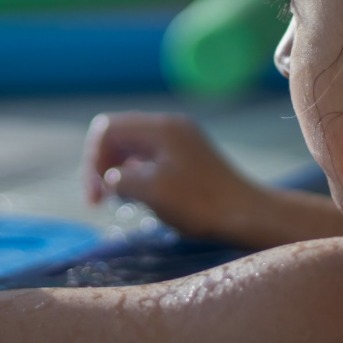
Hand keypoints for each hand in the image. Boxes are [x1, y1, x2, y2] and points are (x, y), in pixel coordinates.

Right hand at [80, 112, 258, 239]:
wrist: (248, 215)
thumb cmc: (201, 203)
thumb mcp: (152, 191)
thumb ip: (120, 179)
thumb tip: (110, 179)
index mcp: (161, 128)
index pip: (107, 129)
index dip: (94, 159)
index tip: (97, 194)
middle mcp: (170, 127)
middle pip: (119, 135)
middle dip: (103, 165)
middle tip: (100, 200)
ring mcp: (181, 141)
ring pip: (133, 148)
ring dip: (119, 172)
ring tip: (120, 200)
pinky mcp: (188, 157)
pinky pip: (150, 158)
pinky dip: (138, 176)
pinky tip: (141, 198)